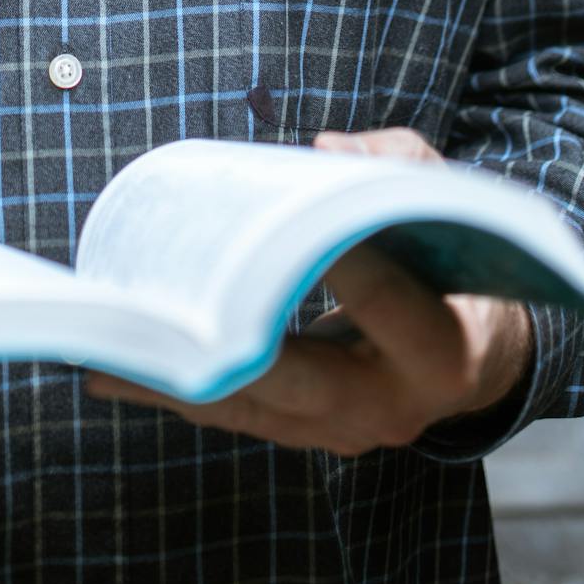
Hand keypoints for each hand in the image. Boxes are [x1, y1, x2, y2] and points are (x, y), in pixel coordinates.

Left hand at [86, 126, 534, 455]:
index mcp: (446, 352)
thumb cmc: (457, 259)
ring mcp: (342, 432)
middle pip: (297, 379)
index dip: (344, 265)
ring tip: (105, 346)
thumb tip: (324, 149)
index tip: (283, 225)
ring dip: (172, 376)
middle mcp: (391, 408)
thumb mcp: (445, 200)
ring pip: (246, 405)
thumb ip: (395, 166)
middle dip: (225, 343)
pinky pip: (228, 412)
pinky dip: (170, 390)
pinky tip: (107, 373)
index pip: (390, 306)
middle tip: (164, 313)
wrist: (478, 358)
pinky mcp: (303, 433)